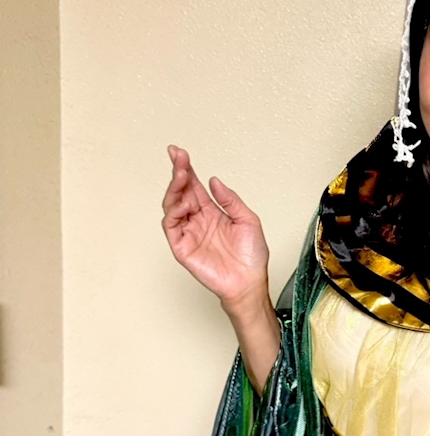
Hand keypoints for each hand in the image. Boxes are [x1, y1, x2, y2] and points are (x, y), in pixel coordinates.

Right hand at [162, 145, 269, 311]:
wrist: (250, 282)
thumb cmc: (251, 256)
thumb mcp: (248, 219)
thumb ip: (229, 200)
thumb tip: (213, 181)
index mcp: (211, 212)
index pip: (194, 187)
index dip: (186, 169)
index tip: (179, 152)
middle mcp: (197, 220)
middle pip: (181, 192)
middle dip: (178, 173)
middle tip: (178, 157)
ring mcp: (188, 233)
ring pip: (172, 206)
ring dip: (175, 188)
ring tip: (181, 175)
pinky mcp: (182, 247)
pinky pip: (171, 226)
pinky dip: (174, 212)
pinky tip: (183, 202)